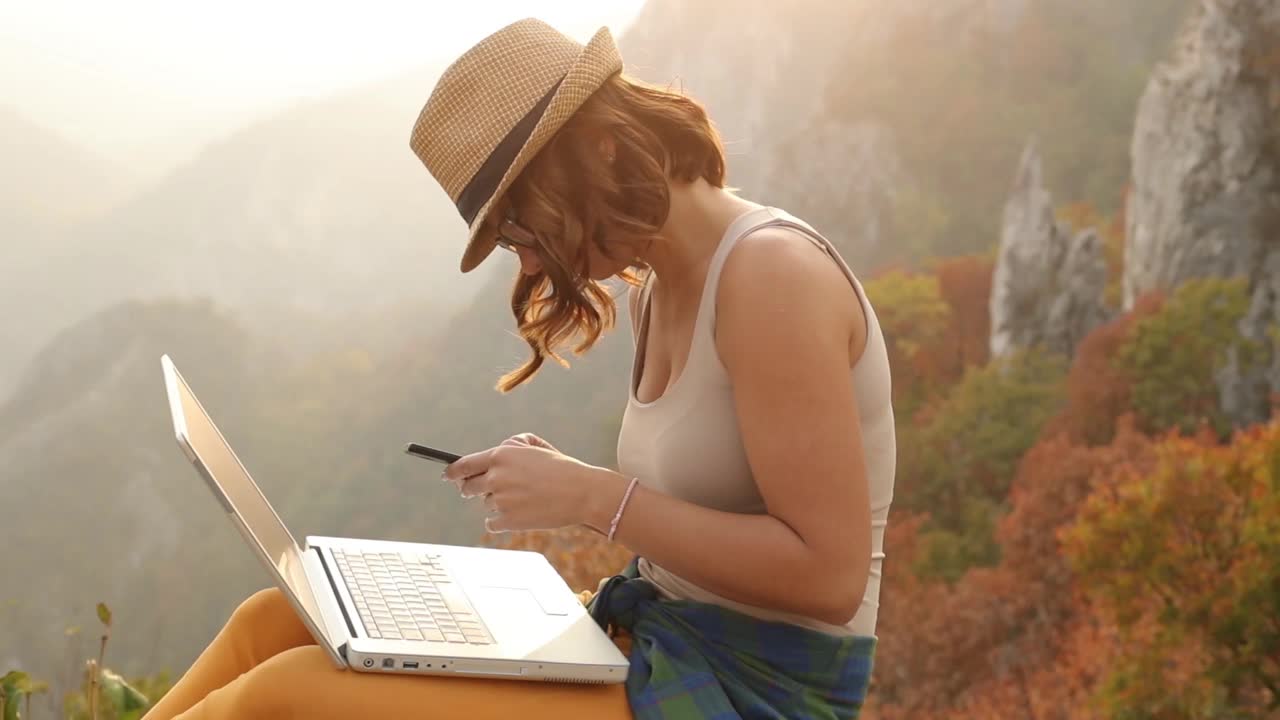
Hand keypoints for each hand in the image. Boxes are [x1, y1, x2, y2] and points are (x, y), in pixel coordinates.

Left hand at [440, 434, 603, 532]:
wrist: (582, 492)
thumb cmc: (561, 468)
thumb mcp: (536, 446)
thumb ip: (511, 445)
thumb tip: (496, 453)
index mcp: (501, 456)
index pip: (463, 465)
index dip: (452, 472)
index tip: (447, 475)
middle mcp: (496, 477)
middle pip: (467, 488)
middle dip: (472, 489)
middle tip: (488, 489)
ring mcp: (501, 500)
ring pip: (486, 504)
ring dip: (497, 502)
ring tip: (522, 498)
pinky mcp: (509, 521)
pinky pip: (492, 523)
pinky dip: (501, 521)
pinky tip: (517, 514)